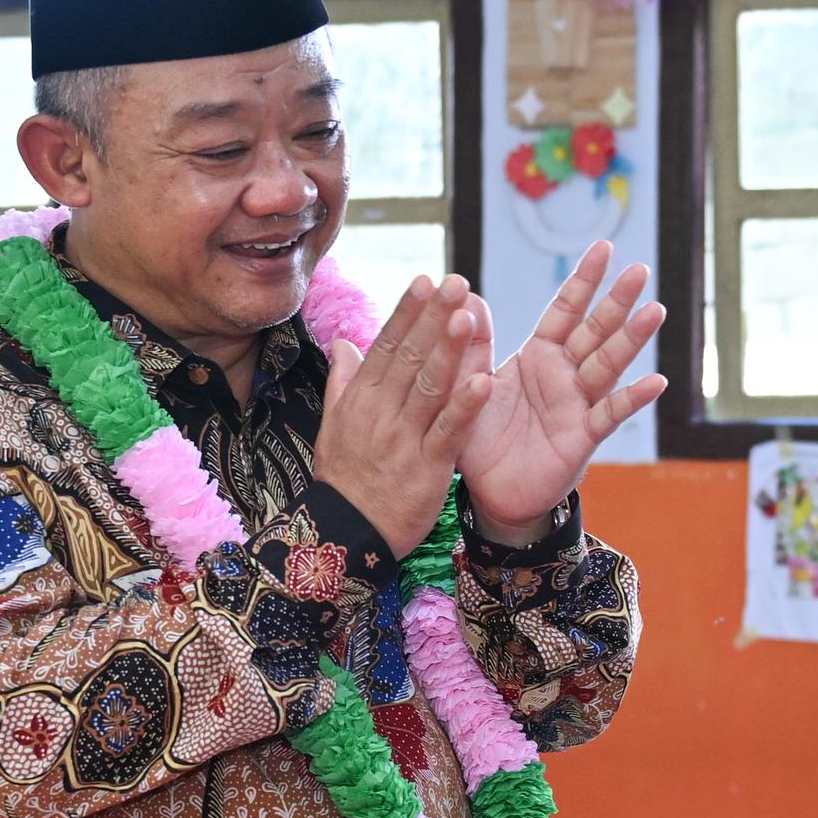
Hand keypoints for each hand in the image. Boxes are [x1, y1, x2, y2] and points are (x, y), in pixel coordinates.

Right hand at [311, 276, 490, 556]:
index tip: (425, 280)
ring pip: (429, 387)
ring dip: (449, 350)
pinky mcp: (426, 468)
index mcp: (361, 399)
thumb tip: (343, 343)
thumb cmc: (345, 481)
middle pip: (410, 357)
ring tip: (468, 315)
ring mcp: (403, 439)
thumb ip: (343, 382)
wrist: (345, 537)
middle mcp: (380, 412)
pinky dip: (465, 407)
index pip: (386, 346)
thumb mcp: (333, 428)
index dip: (407, 312)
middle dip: (433, 317)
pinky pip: (448, 432)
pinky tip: (483, 380)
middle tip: (455, 281)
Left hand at [457, 241, 665, 545]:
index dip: (583, 280)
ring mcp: (577, 404)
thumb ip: (469, 345)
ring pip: (608, 365)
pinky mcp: (581, 438)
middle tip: (641, 269)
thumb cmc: (479, 436)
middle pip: (595, 331)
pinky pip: (609, 414)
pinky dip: (632, 398)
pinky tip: (656, 381)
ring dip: (631, 339)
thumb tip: (464, 294)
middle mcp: (563, 375)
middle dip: (617, 301)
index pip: (565, 311)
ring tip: (655, 311)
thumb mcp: (466, 384)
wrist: (488, 492)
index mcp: (537, 356)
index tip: (604, 247)